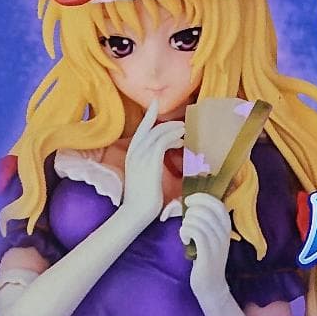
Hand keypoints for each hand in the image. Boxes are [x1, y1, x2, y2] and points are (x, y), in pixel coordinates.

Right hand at [119, 100, 183, 233]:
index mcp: (131, 154)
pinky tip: (182, 142)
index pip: (141, 129)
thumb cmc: (142, 198)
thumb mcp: (143, 175)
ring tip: (185, 132)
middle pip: (152, 128)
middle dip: (168, 123)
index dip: (149, 115)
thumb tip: (160, 156)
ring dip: (174, 130)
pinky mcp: (151, 161)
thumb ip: (149, 163)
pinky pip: (164, 141)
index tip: (155, 103)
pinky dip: (174, 138)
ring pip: (160, 133)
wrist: (135, 212)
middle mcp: (135, 151)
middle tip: (181, 123)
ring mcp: (142, 155)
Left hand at [179, 192, 232, 298]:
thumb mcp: (210, 236)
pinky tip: (185, 239)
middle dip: (190, 211)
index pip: (217, 203)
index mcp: (227, 226)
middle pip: (206, 210)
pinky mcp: (207, 253)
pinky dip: (185, 231)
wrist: (211, 286)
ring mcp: (217, 244)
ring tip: (186, 232)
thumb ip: (204, 219)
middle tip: (186, 221)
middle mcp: (224, 233)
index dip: (201, 197)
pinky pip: (195, 232)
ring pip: (198, 221)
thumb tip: (186, 201)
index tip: (189, 200)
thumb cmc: (206, 257)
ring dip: (187, 223)